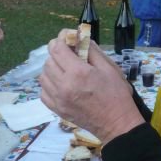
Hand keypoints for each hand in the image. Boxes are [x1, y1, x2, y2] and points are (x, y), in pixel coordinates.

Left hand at [39, 29, 143, 143]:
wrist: (116, 123)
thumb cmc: (117, 94)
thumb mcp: (110, 68)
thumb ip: (92, 51)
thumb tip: (81, 38)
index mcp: (78, 73)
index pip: (57, 49)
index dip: (60, 39)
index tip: (68, 37)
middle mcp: (63, 85)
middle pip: (48, 61)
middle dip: (57, 52)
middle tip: (70, 52)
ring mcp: (57, 99)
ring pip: (43, 76)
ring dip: (52, 68)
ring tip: (65, 68)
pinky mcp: (56, 109)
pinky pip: (43, 92)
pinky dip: (49, 84)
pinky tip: (61, 83)